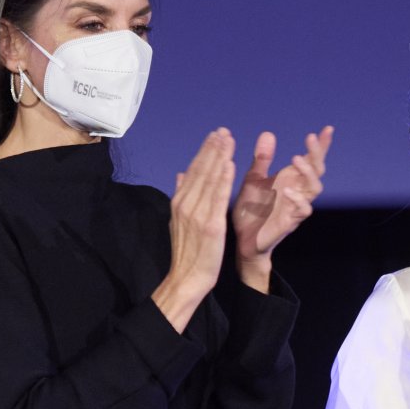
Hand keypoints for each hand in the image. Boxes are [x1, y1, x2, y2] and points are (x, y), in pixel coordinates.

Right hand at [152, 128, 235, 331]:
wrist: (187, 278)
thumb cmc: (187, 252)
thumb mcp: (179, 221)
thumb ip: (181, 196)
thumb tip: (180, 175)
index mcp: (180, 202)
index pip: (194, 171)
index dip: (204, 151)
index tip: (214, 135)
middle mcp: (187, 204)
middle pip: (201, 170)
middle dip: (212, 148)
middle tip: (223, 130)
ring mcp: (197, 214)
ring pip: (210, 179)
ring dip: (219, 156)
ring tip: (228, 139)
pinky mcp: (210, 224)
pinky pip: (218, 197)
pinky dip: (224, 178)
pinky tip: (230, 163)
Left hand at [232, 126, 332, 290]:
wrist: (243, 239)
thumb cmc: (251, 210)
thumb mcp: (253, 179)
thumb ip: (262, 159)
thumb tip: (268, 133)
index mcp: (290, 179)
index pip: (310, 159)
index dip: (321, 146)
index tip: (328, 129)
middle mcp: (298, 191)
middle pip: (317, 170)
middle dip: (316, 153)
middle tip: (310, 137)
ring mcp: (296, 207)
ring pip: (314, 188)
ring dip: (308, 173)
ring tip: (296, 159)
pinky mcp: (290, 222)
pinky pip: (303, 211)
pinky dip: (298, 199)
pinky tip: (287, 190)